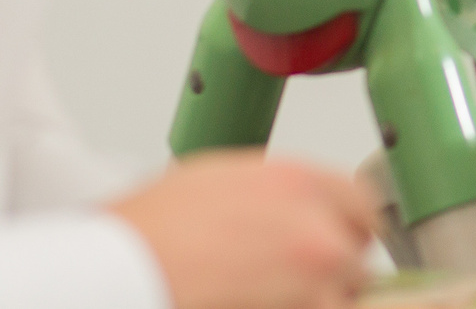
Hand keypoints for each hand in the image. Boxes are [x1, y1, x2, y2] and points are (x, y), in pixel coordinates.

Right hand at [109, 151, 374, 308]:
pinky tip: (252, 306)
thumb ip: (274, 195)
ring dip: (316, 302)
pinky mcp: (304, 308)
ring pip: (340, 300)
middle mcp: (317, 229)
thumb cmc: (145, 232)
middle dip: (333, 275)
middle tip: (291, 286)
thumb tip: (291, 214)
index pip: (362, 206)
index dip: (345, 229)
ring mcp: (312, 281)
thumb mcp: (218, 179)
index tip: (333, 248)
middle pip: (356, 258)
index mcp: (300, 183)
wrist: (113, 271)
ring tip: (259, 298)